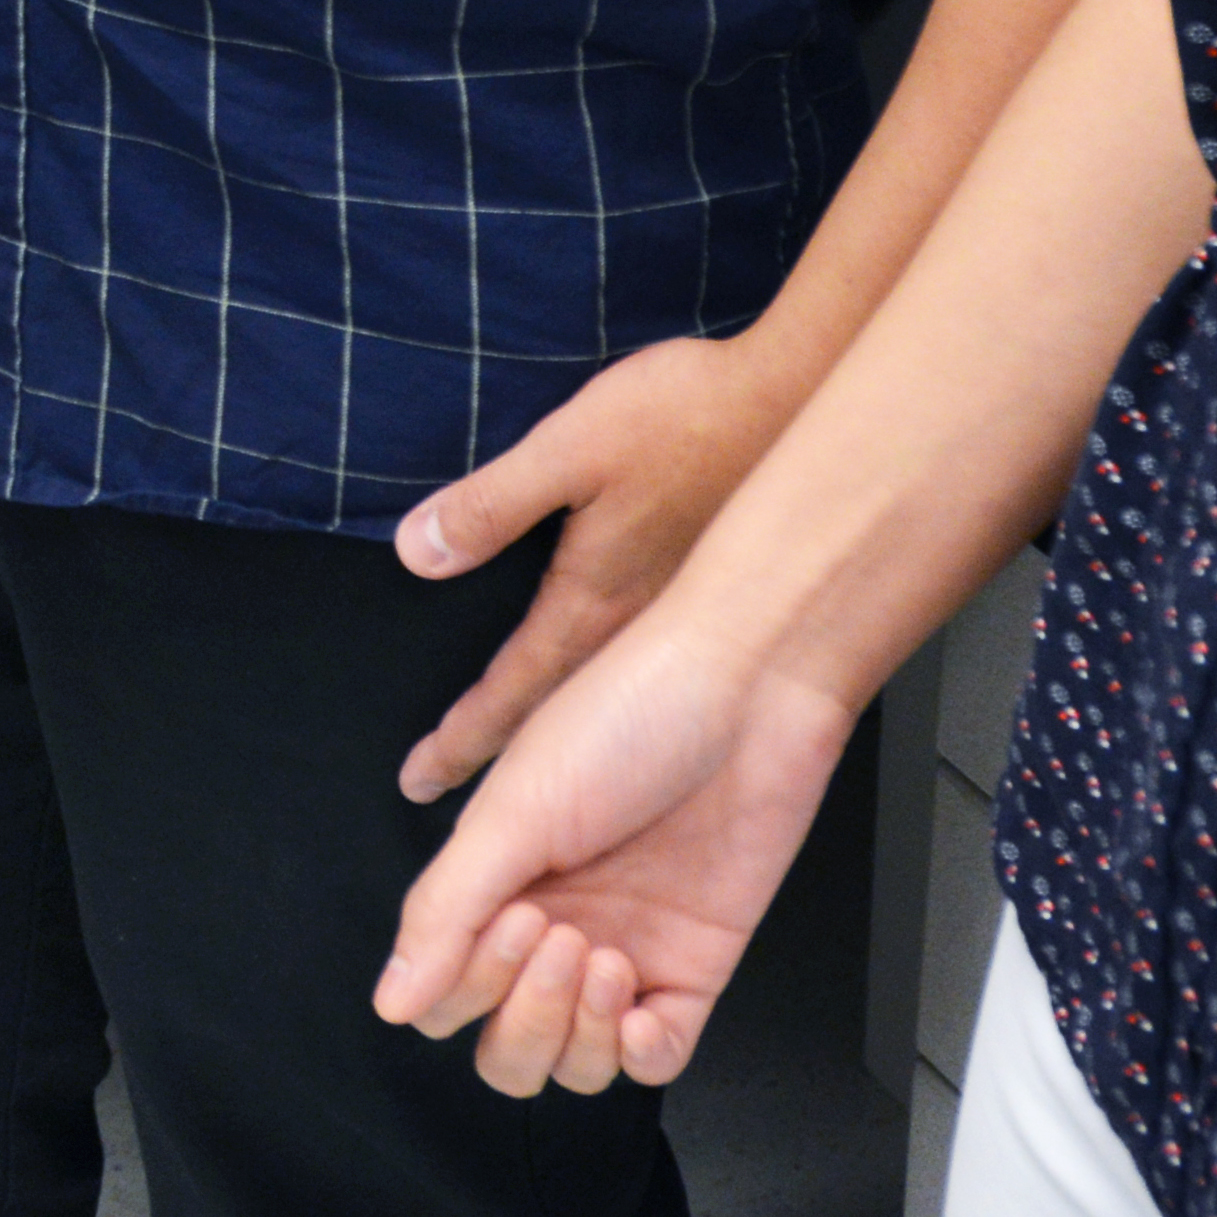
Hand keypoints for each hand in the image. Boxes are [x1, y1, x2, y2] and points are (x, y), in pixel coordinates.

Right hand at [372, 609, 860, 1099]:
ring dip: (577, 1035)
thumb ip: (446, 909)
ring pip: (575, 1064)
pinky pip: (657, 1056)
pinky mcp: (696, 964)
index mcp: (498, 884)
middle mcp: (557, 925)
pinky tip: (637, 1009)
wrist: (747, 686)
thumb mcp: (515, 808)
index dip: (467, 984)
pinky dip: (638, 1055)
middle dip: (522, 1018)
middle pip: (507, 1047)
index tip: (513, 915)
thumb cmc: (629, 712)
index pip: (447, 995)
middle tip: (557, 933)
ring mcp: (627, 949)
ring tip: (605, 957)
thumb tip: (392, 1000)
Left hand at [390, 327, 801, 798]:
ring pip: (601, 703)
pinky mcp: (708, 595)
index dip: (461, 740)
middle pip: (553, 715)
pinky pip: (644, 674)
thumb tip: (417, 552)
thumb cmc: (689, 419)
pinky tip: (608, 698)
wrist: (799, 401)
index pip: (509, 690)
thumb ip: (491, 505)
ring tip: (525, 781)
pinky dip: (610, 702)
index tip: (422, 782)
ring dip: (556, 740)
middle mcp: (631, 629)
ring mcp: (677, 620)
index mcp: (589, 602)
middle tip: (460, 815)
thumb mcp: (569, 448)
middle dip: (498, 762)